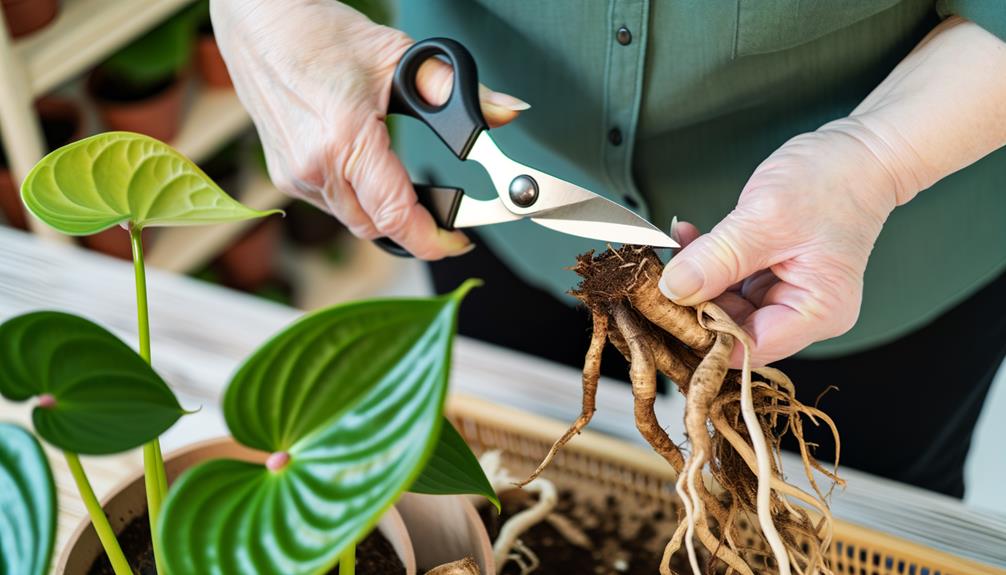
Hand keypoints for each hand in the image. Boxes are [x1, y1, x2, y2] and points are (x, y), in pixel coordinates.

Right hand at [211, 0, 528, 258]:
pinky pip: (333, 206)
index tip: (459, 243)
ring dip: (387, 216)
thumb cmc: (319, 34)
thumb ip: (457, 91)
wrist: (259, 23)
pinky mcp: (285, 176)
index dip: (433, 241)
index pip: (396, 216)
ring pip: (355, 221)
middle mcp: (314, 167)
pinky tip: (374, 178)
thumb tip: (507, 111)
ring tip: (414, 196)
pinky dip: (360, 202)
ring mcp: (295, 176)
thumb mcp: (398, 57)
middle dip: (415, 230)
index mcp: (344, 141)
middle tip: (446, 219)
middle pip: (378, 228)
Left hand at [660, 121, 898, 366]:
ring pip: (724, 304)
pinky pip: (728, 281)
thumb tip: (674, 290)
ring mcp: (787, 294)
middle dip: (695, 302)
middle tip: (660, 276)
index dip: (704, 336)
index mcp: (817, 311)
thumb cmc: (834, 181)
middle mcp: (805, 312)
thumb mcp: (766, 220)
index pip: (748, 348)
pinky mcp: (772, 275)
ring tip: (676, 247)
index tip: (666, 312)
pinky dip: (707, 263)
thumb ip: (717, 259)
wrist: (858, 152)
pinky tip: (690, 239)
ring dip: (696, 279)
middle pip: (732, 329)